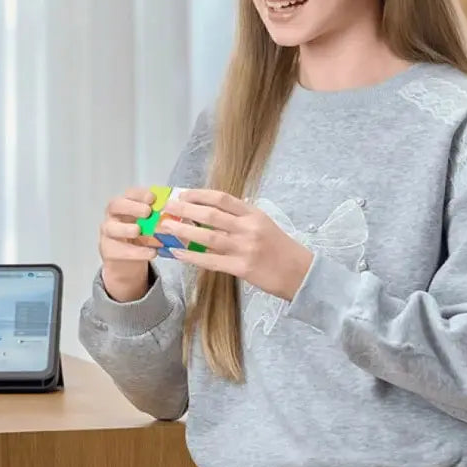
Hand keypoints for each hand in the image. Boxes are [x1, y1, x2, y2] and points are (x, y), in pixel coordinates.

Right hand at [98, 187, 163, 301]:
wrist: (129, 261)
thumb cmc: (142, 237)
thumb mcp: (152, 225)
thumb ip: (162, 218)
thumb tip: (184, 215)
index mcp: (126, 205)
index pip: (129, 194)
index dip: (140, 194)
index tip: (153, 198)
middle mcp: (113, 216)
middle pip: (115, 205)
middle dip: (131, 207)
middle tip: (147, 212)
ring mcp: (108, 233)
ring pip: (110, 228)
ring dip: (125, 228)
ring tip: (138, 231)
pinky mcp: (108, 250)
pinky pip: (119, 250)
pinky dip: (136, 252)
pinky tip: (151, 252)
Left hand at [156, 189, 313, 300]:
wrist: (301, 273)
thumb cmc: (280, 248)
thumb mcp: (263, 224)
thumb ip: (240, 217)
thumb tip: (209, 211)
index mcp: (254, 214)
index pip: (223, 198)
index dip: (200, 194)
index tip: (183, 194)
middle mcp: (249, 228)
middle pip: (211, 215)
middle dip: (185, 210)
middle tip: (166, 207)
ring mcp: (245, 248)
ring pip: (207, 237)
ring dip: (183, 231)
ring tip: (165, 226)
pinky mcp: (242, 268)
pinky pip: (210, 261)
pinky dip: (191, 256)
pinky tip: (177, 252)